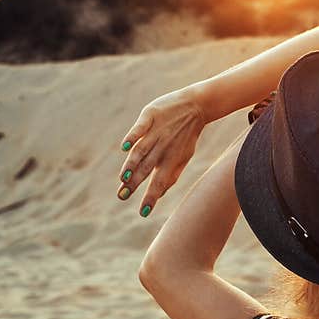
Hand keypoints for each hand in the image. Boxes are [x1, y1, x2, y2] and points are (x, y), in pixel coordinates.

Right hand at [117, 84, 208, 215]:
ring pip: (141, 151)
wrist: (197, 106)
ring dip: (132, 164)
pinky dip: (132, 137)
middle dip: (134, 183)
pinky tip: (124, 147)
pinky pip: (140, 128)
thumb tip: (159, 194)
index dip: (151, 197)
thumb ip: (172, 175)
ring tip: (123, 178)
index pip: (159, 182)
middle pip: (146, 168)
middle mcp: (163, 148)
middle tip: (122, 196)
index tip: (143, 212)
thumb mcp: (183, 156)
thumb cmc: (187, 136)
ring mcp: (156, 132)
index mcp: (171, 159)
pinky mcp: (150, 115)